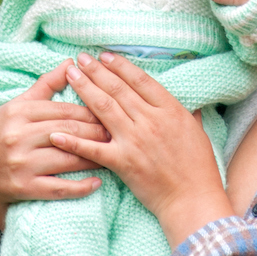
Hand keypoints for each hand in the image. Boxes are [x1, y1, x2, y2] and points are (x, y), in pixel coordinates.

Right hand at [0, 61, 108, 228]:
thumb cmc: (1, 133)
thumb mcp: (17, 106)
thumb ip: (46, 85)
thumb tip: (71, 62)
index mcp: (18, 112)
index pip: (63, 109)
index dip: (90, 111)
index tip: (111, 112)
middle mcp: (17, 136)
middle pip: (68, 131)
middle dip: (97, 132)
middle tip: (118, 132)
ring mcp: (20, 163)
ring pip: (66, 158)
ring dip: (93, 157)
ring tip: (112, 154)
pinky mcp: (22, 188)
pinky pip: (58, 187)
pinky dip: (80, 186)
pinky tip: (97, 182)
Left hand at [53, 52, 234, 249]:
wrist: (193, 200)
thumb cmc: (199, 168)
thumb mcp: (198, 132)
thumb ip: (189, 114)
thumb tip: (191, 104)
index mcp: (170, 110)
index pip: (140, 80)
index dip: (120, 66)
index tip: (104, 55)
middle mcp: (150, 121)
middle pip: (117, 89)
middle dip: (96, 71)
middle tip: (80, 58)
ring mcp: (134, 141)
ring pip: (104, 109)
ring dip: (85, 89)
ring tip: (71, 75)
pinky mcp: (123, 163)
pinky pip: (93, 149)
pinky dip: (73, 141)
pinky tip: (57, 132)